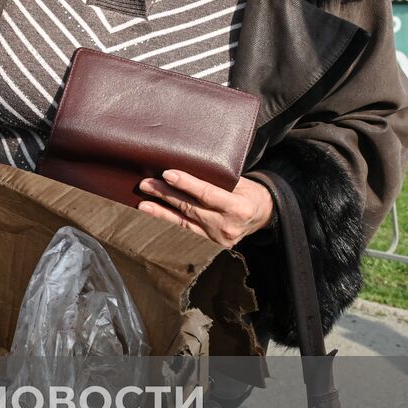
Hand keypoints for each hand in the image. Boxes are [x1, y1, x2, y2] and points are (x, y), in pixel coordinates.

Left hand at [136, 170, 273, 247]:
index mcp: (238, 207)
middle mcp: (227, 224)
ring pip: (185, 219)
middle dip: (167, 194)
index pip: (207, 194)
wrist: (264, 215)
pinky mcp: (212, 241)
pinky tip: (152, 210)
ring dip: (161, 208)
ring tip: (143, 199)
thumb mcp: (241, 183)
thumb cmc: (250, 193)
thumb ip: (217, 179)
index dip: (186, 184)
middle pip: (191, 207)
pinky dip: (168, 217)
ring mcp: (219, 236)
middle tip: (146, 184)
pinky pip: (186, 226)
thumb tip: (186, 166)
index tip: (168, 174)